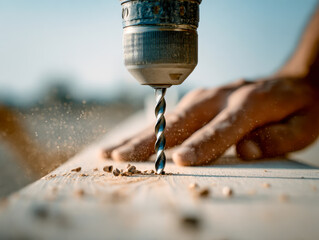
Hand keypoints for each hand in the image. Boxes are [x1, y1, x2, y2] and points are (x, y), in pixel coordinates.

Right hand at [102, 76, 318, 165]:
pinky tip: (130, 139)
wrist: (290, 80)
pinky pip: (171, 116)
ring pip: (169, 119)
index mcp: (249, 104)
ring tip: (113, 151)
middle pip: (182, 122)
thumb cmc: (296, 107)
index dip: (200, 146)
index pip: (221, 129)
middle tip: (124, 158)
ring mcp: (206, 96)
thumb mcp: (303, 126)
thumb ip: (277, 139)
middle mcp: (220, 97)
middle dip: (152, 142)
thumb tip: (245, 152)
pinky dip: (149, 129)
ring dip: (141, 136)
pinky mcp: (199, 99)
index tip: (178, 162)